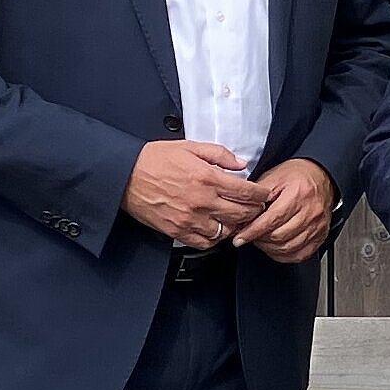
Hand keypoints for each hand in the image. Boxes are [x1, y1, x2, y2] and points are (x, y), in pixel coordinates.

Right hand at [124, 141, 267, 249]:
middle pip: (241, 214)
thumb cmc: (154, 159)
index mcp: (207, 177)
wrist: (125, 175)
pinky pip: (206, 242)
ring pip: (226, 231)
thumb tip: (241, 164)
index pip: (246, 192)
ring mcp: (190, 219)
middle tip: (255, 208)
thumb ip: (219, 154)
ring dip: (234, 226)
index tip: (264, 195)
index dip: (261, 195)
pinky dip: (215, 238)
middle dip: (253, 211)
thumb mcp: (189, 147)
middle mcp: (201, 200)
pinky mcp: (178, 230)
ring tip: (235, 219)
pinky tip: (216, 229)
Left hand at [235, 159, 338, 262]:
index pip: (272, 220)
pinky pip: (299, 255)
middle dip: (259, 239)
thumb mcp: (273, 177)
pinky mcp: (321, 236)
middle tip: (250, 235)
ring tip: (261, 239)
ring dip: (269, 248)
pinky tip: (275, 247)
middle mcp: (310, 212)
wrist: (320, 176)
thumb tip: (239, 213)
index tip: (239, 238)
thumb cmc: (297, 176)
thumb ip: (256, 196)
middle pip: (279, 236)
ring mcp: (317, 226)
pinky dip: (284, 255)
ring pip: (288, 248)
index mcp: (298, 195)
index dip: (252, 231)